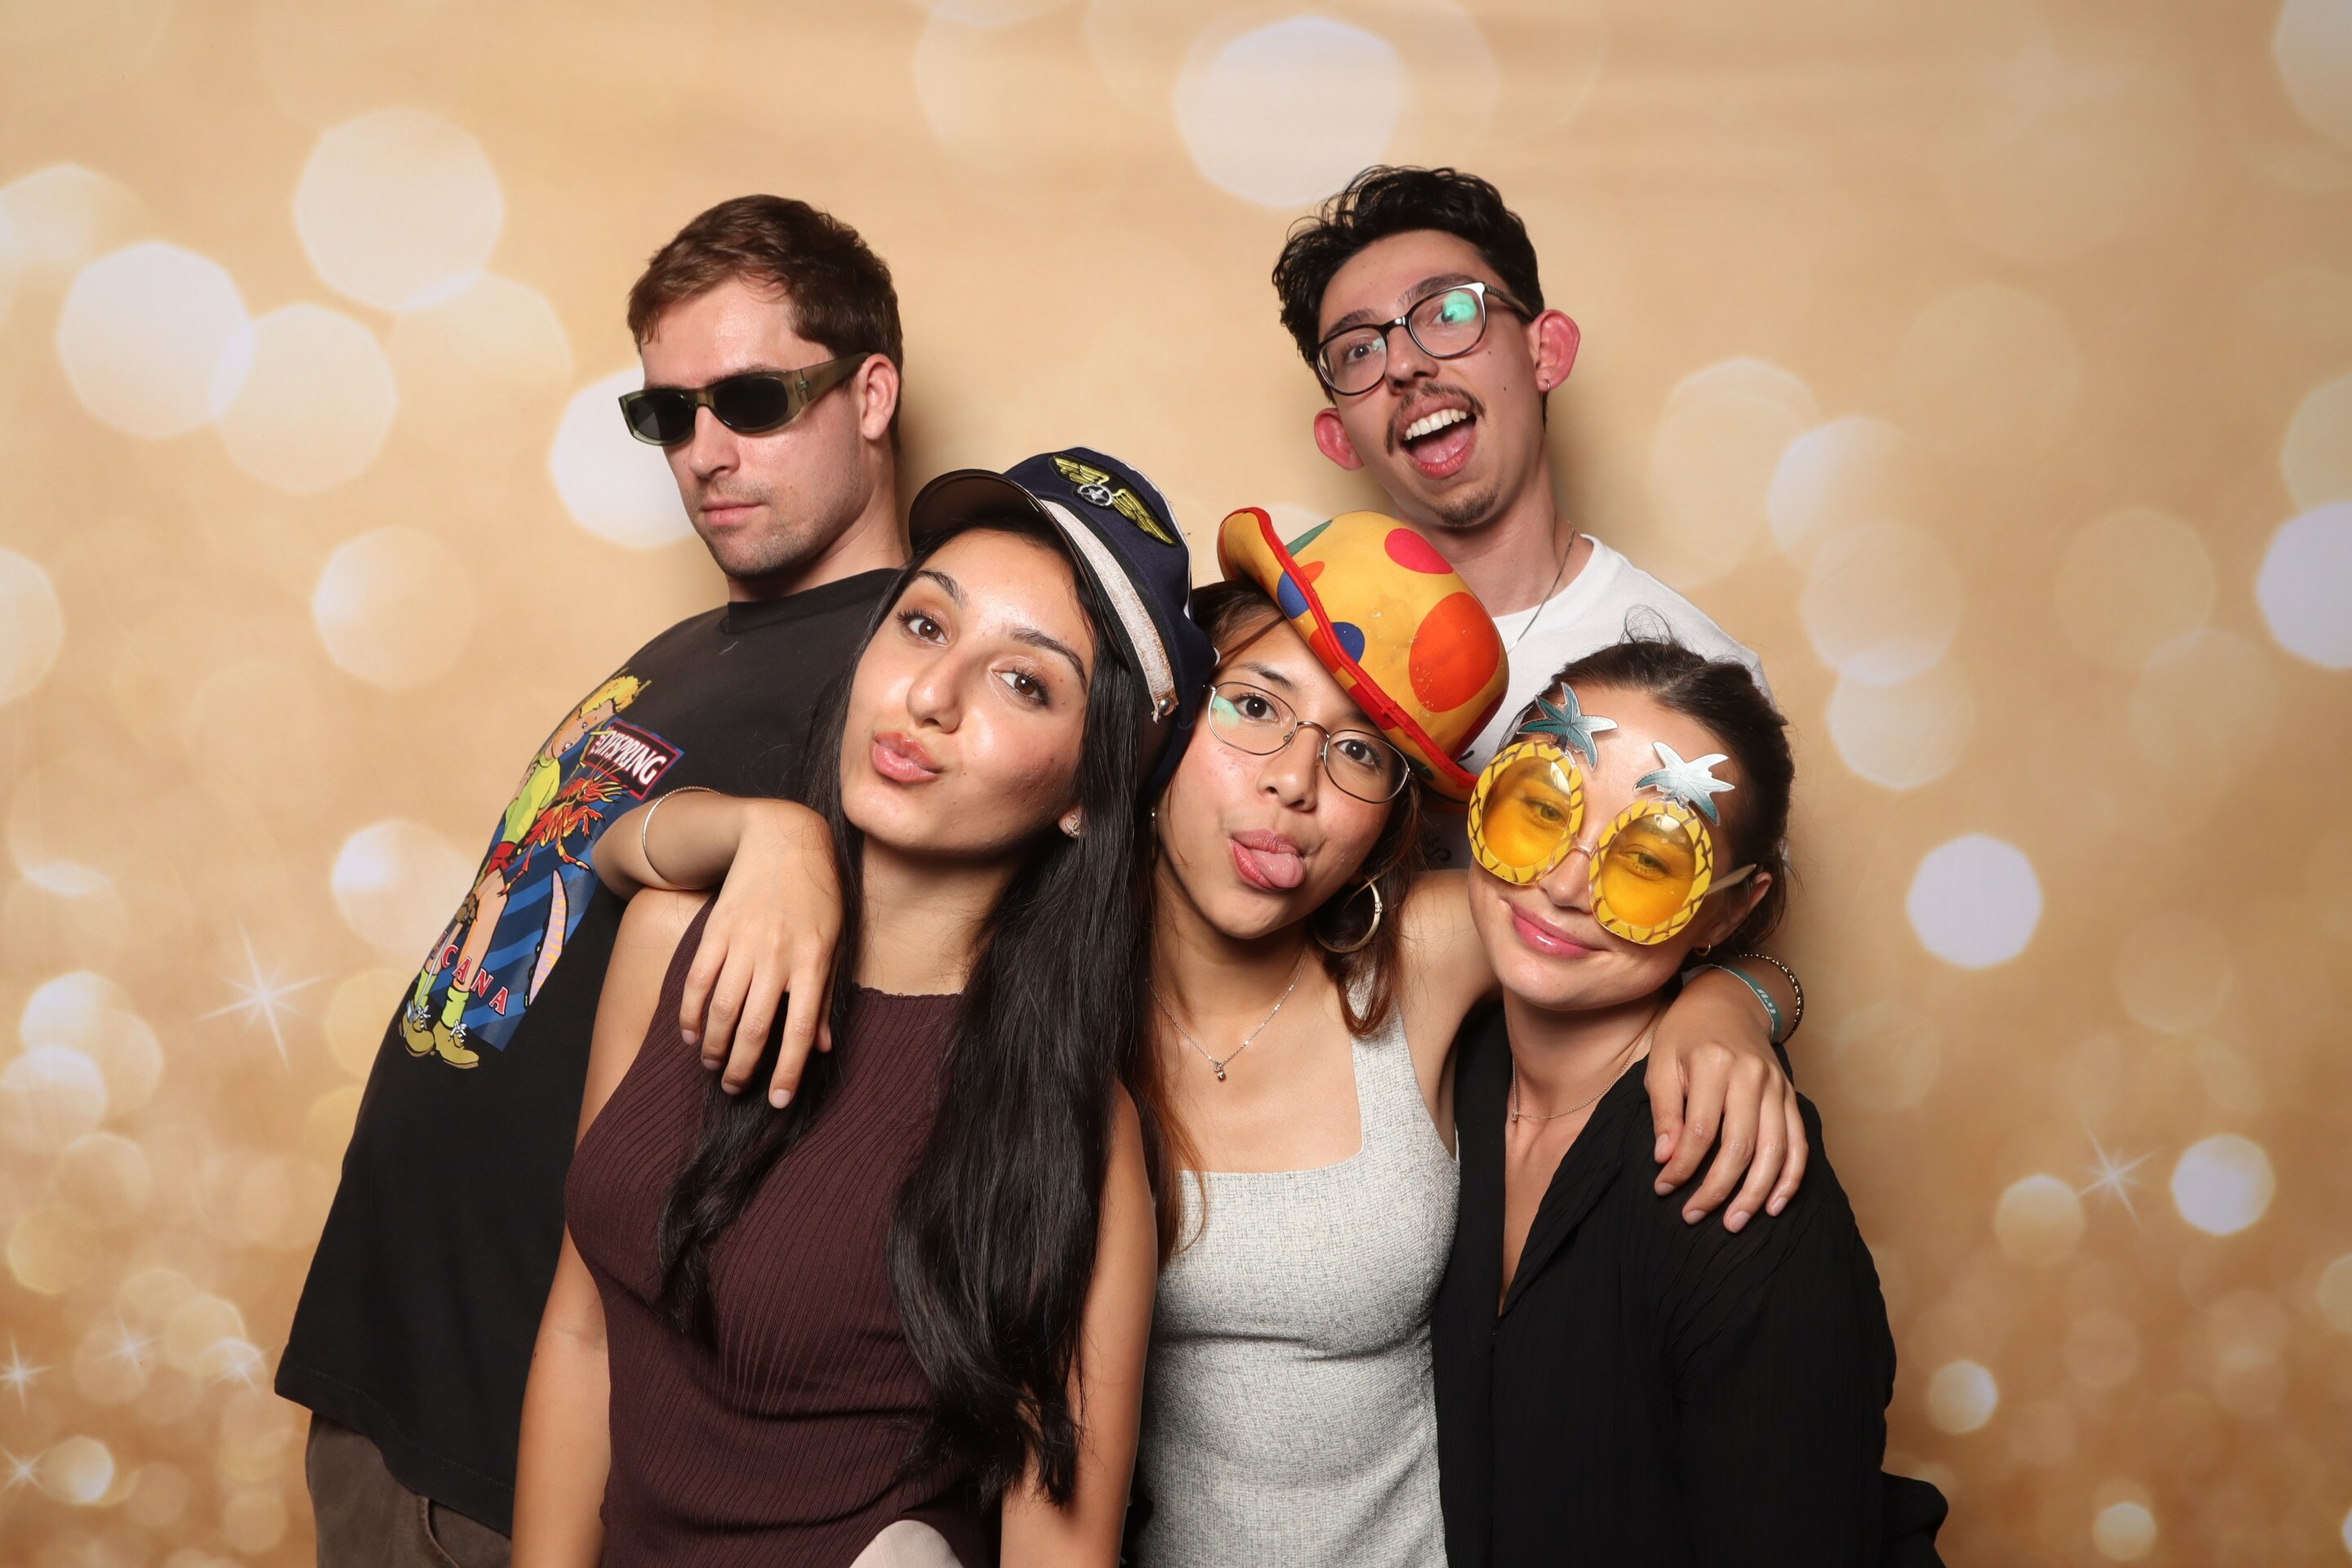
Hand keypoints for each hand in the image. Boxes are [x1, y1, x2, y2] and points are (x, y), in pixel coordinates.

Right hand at [676, 803, 841, 1106]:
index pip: (799, 1031)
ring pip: (721, 1010)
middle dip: (742, 1068)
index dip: (788, 1071)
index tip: (778, 1100)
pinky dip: (691, 1013)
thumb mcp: (836, 942)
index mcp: (814, 963)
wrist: (783, 839)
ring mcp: (743, 943)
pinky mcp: (716, 931)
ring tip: (714, 1066)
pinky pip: (697, 981)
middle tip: (735, 1088)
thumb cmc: (819, 895)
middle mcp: (777, 957)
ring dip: (714, 1047)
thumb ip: (826, 996)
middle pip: (753, 1028)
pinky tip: (692, 1034)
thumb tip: (821, 1047)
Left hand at [1643, 969, 1807, 1230]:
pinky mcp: (1790, 1098)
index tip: (1664, 1188)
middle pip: (1740, 1146)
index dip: (1682, 1167)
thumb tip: (1666, 1159)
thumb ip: (1664, 1111)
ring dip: (1755, 1194)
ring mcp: (1777, 1088)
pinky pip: (1798, 1144)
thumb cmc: (1685, 1036)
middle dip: (1716, 1189)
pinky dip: (1790, 1179)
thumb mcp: (1660, 1063)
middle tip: (1693, 1216)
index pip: (1700, 1131)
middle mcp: (1752, 1076)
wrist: (1727, 1003)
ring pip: (1774, 1151)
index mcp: (1713, 1065)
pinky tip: (1775, 1206)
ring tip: (1733, 1223)